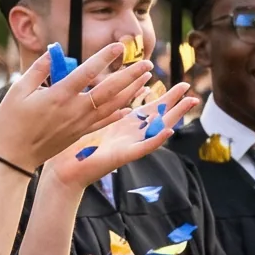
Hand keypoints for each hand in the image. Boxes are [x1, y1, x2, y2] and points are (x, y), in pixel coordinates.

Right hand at [0, 43, 154, 170]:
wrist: (13, 156)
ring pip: (112, 106)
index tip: (119, 47)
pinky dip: (119, 113)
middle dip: (130, 75)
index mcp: (59, 96)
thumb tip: (54, 51)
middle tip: (148, 63)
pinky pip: (104, 122)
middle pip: (108, 90)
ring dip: (131, 92)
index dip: (104, 58)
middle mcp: (75, 109)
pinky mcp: (80, 134)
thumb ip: (38, 69)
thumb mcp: (19, 91)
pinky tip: (130, 107)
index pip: (87, 72)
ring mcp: (80, 123)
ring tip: (146, 80)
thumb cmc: (11, 121)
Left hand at [48, 82, 199, 188]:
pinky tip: (169, 131)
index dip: (165, 95)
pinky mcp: (123, 157)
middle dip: (175, 102)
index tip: (180, 84)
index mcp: (125, 125)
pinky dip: (156, 140)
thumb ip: (108, 105)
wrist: (65, 170)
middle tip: (190, 89)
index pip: (150, 108)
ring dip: (174, 116)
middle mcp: (131, 134)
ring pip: (158, 129)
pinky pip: (143, 148)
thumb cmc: (75, 146)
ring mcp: (130, 145)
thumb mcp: (94, 119)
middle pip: (159, 116)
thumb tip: (115, 83)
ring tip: (188, 104)